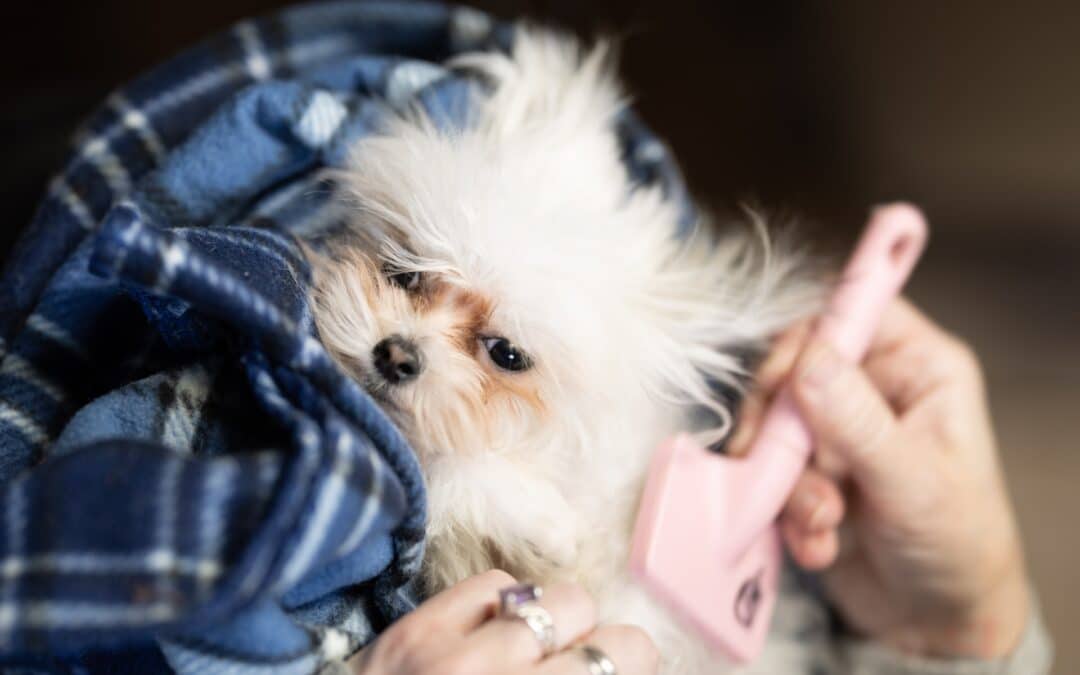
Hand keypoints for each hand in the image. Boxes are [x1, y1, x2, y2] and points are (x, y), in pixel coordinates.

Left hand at [348, 570, 658, 673]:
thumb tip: (627, 667)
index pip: (625, 664)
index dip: (639, 670)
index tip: (627, 673)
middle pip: (617, 642)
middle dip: (613, 656)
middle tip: (587, 667)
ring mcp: (456, 657)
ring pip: (565, 602)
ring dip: (565, 627)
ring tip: (541, 650)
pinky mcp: (414, 630)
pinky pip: (498, 584)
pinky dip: (508, 605)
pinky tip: (494, 633)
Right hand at [730, 298, 1029, 658]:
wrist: (935, 622)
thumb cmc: (957, 544)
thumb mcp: (913, 481)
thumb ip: (857, 421)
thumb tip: (808, 359)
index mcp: (917, 369)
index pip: (851, 312)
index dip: (809, 335)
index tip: (780, 379)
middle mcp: (873, 389)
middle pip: (793, 368)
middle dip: (782, 427)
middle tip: (780, 464)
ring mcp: (836, 432)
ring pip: (773, 426)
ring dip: (785, 482)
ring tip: (821, 523)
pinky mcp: (807, 472)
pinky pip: (768, 471)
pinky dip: (783, 511)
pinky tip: (816, 544)